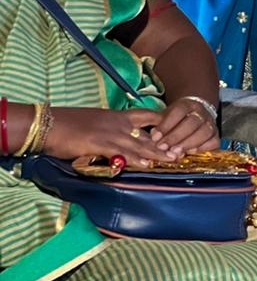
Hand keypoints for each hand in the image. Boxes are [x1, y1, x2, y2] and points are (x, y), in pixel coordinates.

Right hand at [41, 105, 171, 166]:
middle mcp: (119, 123)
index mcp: (118, 116)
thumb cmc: (68, 124)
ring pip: (140, 143)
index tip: (179, 130)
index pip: (149, 116)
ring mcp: (111, 132)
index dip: (165, 123)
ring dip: (157, 153)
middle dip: (167, 142)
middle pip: (149, 133)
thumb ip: (111, 130)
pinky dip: (136, 159)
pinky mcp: (100, 143)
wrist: (48, 124)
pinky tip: (146, 164)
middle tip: (183, 150)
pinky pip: (122, 152)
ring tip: (173, 159)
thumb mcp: (96, 123)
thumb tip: (120, 141)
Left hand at [149, 96, 220, 157]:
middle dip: (176, 136)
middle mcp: (201, 112)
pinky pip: (214, 141)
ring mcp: (211, 123)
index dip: (166, 125)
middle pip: (192, 122)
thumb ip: (159, 124)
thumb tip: (153, 136)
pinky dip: (203, 148)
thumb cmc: (176, 118)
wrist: (194, 114)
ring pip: (205, 132)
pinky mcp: (216, 135)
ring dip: (189, 143)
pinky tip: (191, 152)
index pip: (179, 111)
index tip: (155, 137)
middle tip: (163, 147)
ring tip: (175, 152)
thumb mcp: (166, 116)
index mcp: (187, 105)